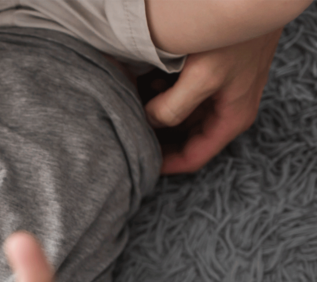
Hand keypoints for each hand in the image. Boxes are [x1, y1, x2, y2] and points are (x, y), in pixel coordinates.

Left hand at [144, 29, 280, 174]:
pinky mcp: (215, 74)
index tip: (138, 163)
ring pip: (183, 116)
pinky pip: (185, 94)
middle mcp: (228, 110)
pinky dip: (164, 94)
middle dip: (158, 137)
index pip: (193, 158)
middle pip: (186, 139)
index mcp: (231, 120)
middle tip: (131, 131)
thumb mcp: (202, 79)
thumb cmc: (233, 40)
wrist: (253, 3)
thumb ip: (173, 108)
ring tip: (137, 105)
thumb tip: (149, 121)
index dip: (164, 164)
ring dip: (159, 114)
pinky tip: (150, 82)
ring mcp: (223, 92)